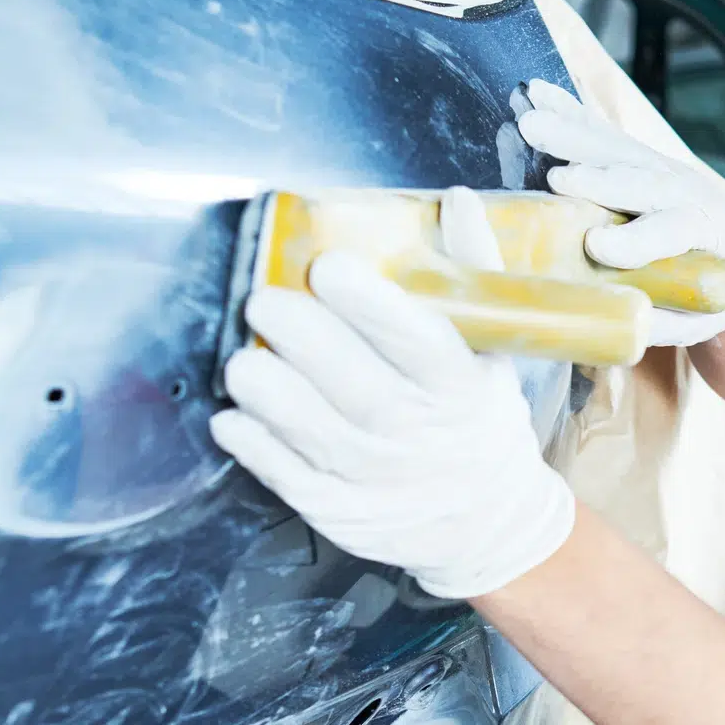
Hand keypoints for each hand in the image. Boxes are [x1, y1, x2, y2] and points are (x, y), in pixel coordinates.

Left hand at [208, 195, 574, 598]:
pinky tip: (232, 416)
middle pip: (357, 385)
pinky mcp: (340, 511)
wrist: (486, 523)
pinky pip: (287, 476)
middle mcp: (419, 434)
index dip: (372, 305)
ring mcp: (377, 478)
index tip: (330, 266)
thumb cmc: (478, 421)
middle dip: (302, 338)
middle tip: (262, 301)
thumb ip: (471, 275)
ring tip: (241, 360)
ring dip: (268, 392)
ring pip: (314, 432)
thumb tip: (456, 201)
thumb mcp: (492, 352)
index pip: (419, 343)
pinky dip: (254, 447)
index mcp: (459, 388)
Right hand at [516, 79, 724, 347]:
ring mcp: (660, 167)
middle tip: (557, 177)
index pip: (671, 232)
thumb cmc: (718, 294)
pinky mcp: (639, 156)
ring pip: (613, 147)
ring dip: (569, 132)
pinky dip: (567, 111)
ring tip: (528, 119)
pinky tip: (534, 92)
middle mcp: (683, 191)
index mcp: (702, 232)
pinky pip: (599, 132)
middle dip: (597, 176)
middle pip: (638, 178)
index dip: (636, 240)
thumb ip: (665, 320)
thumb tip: (618, 321)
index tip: (597, 246)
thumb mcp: (702, 318)